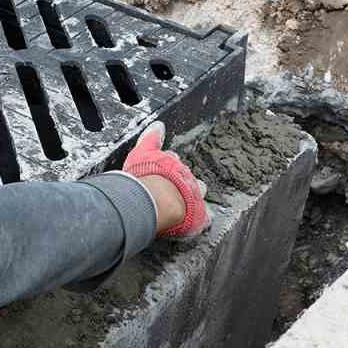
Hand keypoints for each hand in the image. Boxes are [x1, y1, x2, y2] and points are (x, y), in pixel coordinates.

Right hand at [122, 121, 211, 237]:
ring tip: (187, 203)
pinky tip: (197, 222)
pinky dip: (202, 219)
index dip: (168, 164)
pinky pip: (204, 218)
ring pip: (199, 194)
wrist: (156, 199)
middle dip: (183, 180)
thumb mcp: (143, 152)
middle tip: (174, 187)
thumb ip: (151, 138)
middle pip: (188, 177)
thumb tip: (158, 125)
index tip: (164, 167)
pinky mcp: (199, 217)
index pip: (173, 160)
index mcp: (173, 164)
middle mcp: (187, 179)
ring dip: (194, 197)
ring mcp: (195, 198)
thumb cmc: (147, 176)